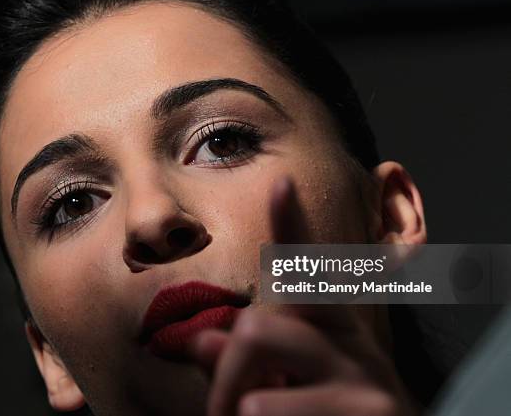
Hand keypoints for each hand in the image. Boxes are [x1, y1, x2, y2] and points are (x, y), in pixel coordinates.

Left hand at [188, 176, 418, 415]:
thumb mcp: (283, 385)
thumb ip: (241, 362)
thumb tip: (199, 339)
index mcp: (330, 328)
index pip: (305, 270)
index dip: (290, 226)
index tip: (279, 181)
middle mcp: (351, 340)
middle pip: (255, 326)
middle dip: (227, 370)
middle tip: (222, 410)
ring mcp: (366, 374)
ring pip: (260, 352)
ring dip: (235, 402)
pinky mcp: (375, 410)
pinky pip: (269, 407)